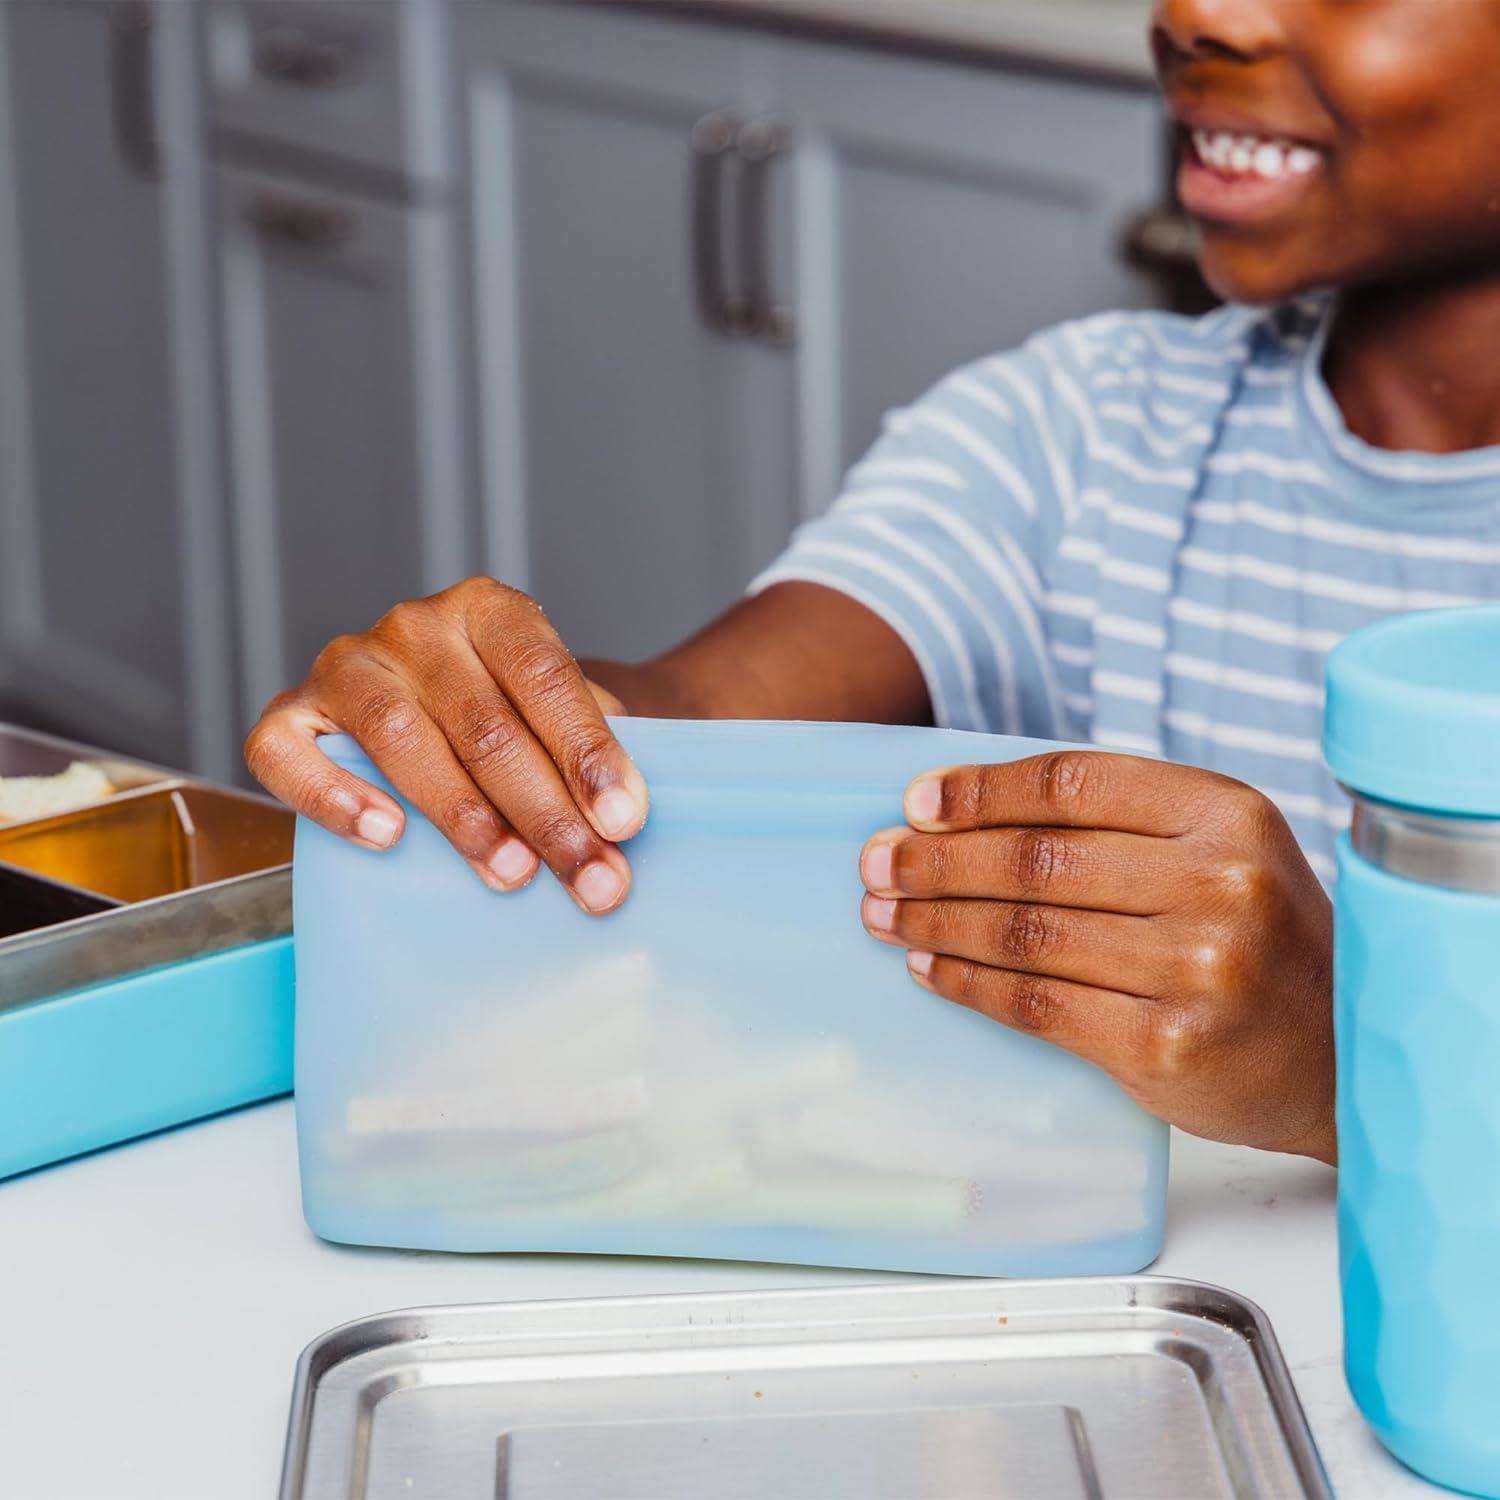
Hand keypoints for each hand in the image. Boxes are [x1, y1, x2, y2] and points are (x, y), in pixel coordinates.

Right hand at [245, 577, 647, 911]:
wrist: (468, 709)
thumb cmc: (525, 723)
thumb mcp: (566, 722)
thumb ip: (586, 762)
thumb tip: (616, 832)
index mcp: (491, 610)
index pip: (543, 674)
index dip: (586, 752)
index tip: (624, 821)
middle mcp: (416, 626)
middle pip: (482, 721)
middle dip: (544, 811)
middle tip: (589, 876)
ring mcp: (349, 664)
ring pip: (399, 737)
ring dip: (463, 815)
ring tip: (512, 871)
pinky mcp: (294, 712)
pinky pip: (288, 753)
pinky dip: (333, 796)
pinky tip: (387, 836)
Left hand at [858, 750, 1335, 1162]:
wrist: (1339, 1054)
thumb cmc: (1256, 937)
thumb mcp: (1217, 849)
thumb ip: (1114, 822)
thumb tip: (956, 810)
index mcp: (1224, 814)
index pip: (1072, 783)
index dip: (980, 792)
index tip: (916, 805)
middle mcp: (1217, 885)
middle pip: (1035, 859)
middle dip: (936, 861)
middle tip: (877, 863)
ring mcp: (1195, 970)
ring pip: (1024, 932)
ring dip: (935, 921)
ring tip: (883, 914)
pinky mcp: (1166, 1046)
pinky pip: (1034, 1004)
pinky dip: (966, 983)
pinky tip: (927, 968)